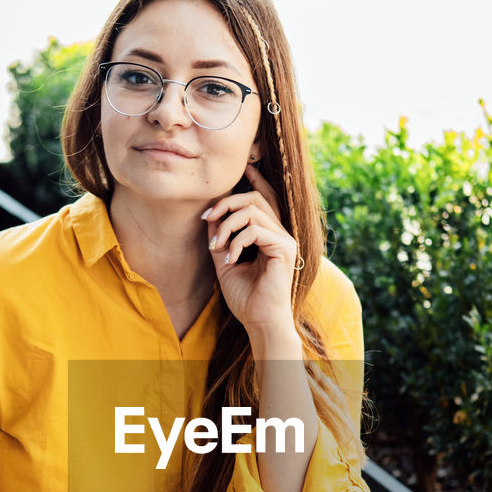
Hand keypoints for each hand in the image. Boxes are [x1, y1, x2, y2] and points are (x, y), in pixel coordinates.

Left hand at [204, 164, 298, 341]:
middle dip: (226, 203)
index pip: (264, 198)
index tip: (240, 170)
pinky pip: (256, 229)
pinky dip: (236, 242)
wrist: (259, 321)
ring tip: (216, 246)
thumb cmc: (245, 296)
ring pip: (253, 210)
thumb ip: (220, 236)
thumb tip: (211, 214)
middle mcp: (280, 232)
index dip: (253, 180)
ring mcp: (285, 239)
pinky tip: (230, 259)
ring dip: (227, 225)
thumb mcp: (224, 260)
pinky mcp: (285, 247)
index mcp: (269, 233)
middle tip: (207, 219)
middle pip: (254, 198)